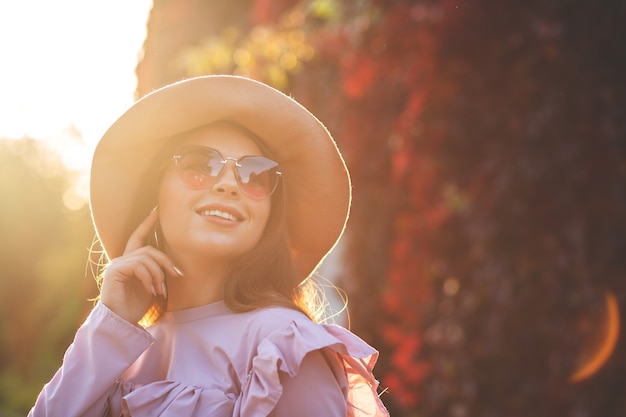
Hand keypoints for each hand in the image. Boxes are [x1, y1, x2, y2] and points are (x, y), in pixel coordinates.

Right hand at [100, 208, 182, 323]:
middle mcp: (121, 261)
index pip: (138, 238)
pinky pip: (138, 266)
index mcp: (130, 262)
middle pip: (148, 248)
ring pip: (146, 257)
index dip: (147, 223)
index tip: (157, 210)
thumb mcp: (151, 287)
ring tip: (160, 291)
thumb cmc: (134, 308)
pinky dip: (149, 278)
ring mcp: (116, 265)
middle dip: (165, 260)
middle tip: (177, 275)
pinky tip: (151, 291)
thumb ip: (157, 273)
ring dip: (158, 274)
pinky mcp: (114, 272)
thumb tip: (174, 268)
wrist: (120, 323)